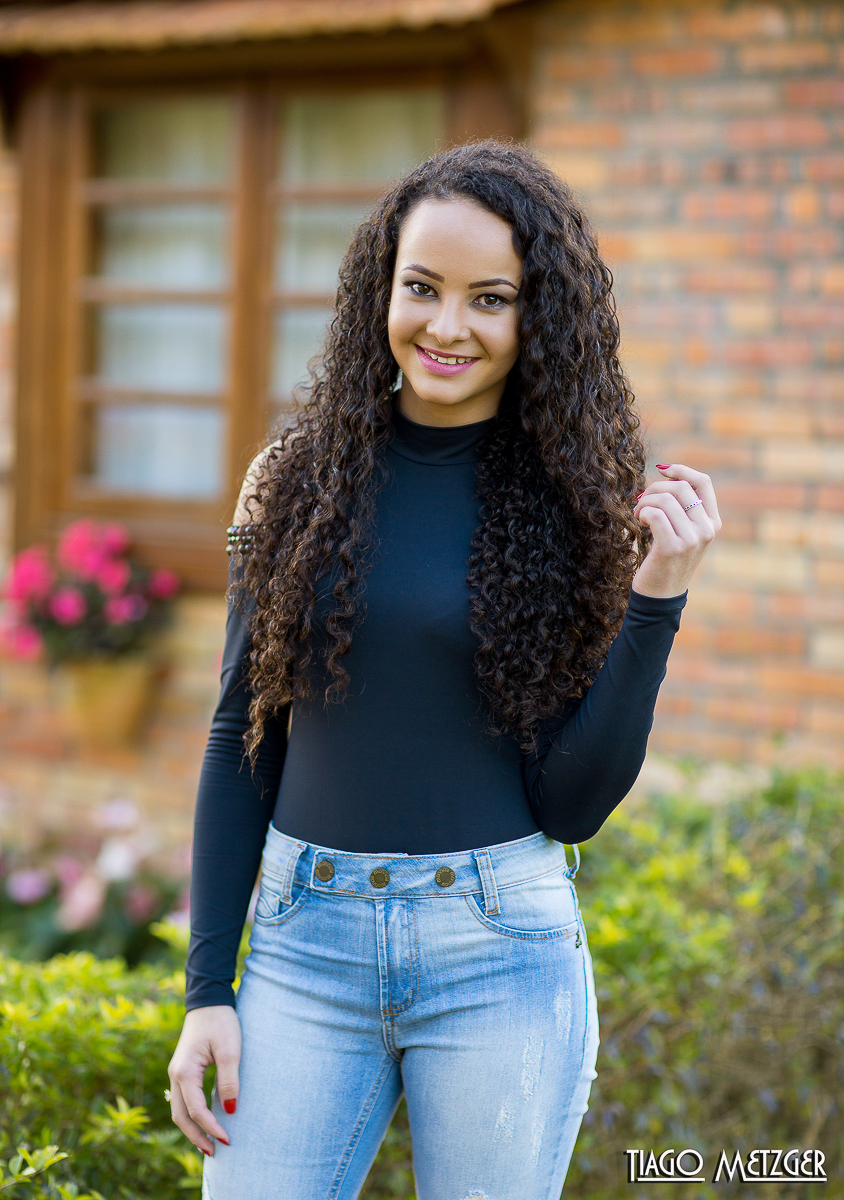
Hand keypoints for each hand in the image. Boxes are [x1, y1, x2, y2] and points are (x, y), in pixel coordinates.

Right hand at [167, 1005, 241, 1155]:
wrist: (208, 1001)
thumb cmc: (220, 1022)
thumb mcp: (230, 1050)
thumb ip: (229, 1080)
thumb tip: (230, 1110)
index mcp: (184, 1072)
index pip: (196, 1110)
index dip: (211, 1127)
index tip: (228, 1139)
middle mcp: (176, 1075)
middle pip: (181, 1116)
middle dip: (197, 1136)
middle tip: (215, 1152)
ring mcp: (177, 1073)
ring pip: (179, 1110)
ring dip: (193, 1129)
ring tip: (208, 1144)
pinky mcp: (183, 1070)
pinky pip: (183, 1100)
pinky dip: (191, 1116)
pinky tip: (203, 1122)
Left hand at [631, 463, 720, 598]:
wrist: (660, 595)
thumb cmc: (666, 559)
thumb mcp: (683, 532)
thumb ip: (682, 507)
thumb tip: (667, 472)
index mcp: (712, 522)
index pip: (703, 482)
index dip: (681, 470)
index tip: (662, 470)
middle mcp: (706, 530)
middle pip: (681, 488)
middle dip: (655, 489)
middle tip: (641, 501)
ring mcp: (692, 540)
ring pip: (666, 500)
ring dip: (645, 502)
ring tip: (638, 514)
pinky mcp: (673, 548)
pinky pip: (655, 515)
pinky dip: (643, 513)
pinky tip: (639, 522)